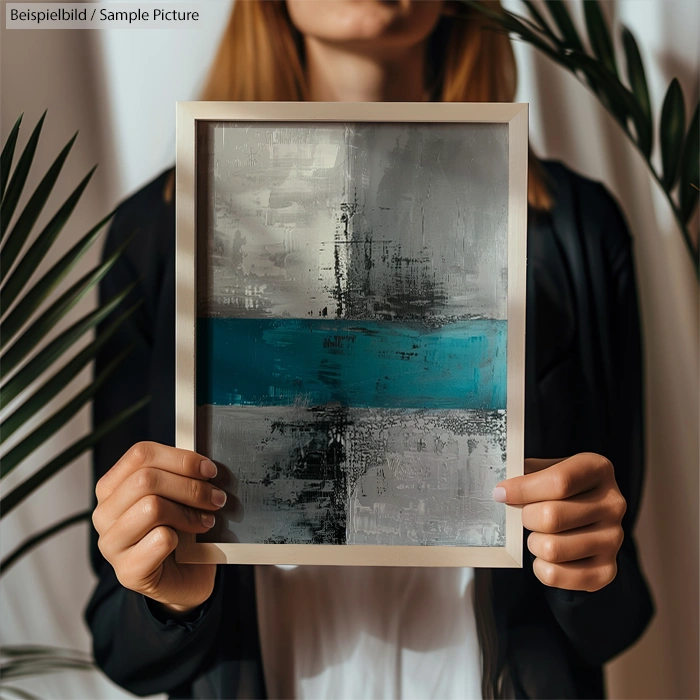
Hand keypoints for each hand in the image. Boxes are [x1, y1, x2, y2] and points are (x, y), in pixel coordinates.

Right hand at [93, 441, 226, 615]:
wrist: (185, 577)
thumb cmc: (180, 529)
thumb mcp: (177, 495)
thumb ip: (179, 475)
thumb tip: (203, 462)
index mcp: (112, 486)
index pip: (141, 454)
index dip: (181, 458)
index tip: (209, 470)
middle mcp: (104, 513)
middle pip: (146, 479)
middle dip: (190, 487)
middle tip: (216, 498)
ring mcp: (111, 544)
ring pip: (151, 507)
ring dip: (188, 512)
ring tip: (207, 520)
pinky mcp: (127, 571)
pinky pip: (160, 540)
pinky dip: (183, 537)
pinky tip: (191, 543)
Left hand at [493, 453, 626, 591]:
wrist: (589, 520)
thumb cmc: (562, 490)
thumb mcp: (547, 469)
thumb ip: (526, 474)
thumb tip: (503, 491)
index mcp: (598, 469)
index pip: (558, 481)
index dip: (522, 489)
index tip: (501, 493)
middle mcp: (612, 504)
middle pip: (551, 516)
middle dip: (527, 517)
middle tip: (526, 516)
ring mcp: (613, 539)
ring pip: (552, 549)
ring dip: (533, 543)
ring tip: (538, 535)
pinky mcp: (607, 570)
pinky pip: (556, 575)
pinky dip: (541, 568)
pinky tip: (547, 557)